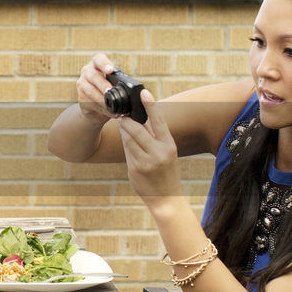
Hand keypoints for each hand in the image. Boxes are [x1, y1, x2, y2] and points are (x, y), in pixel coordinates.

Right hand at [76, 53, 117, 123]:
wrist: (96, 106)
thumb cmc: (108, 90)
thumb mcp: (113, 82)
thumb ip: (118, 81)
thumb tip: (130, 86)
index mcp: (97, 65)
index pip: (98, 59)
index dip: (104, 63)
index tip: (111, 70)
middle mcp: (87, 72)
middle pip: (93, 76)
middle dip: (103, 84)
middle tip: (110, 91)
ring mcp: (82, 85)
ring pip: (90, 91)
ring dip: (102, 99)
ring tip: (112, 105)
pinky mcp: (81, 98)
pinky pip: (91, 103)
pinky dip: (103, 109)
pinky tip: (110, 112)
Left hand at [116, 90, 182, 206]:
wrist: (166, 198)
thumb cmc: (167, 172)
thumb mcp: (167, 153)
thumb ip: (156, 137)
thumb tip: (141, 119)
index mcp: (169, 145)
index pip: (159, 121)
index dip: (151, 105)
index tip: (144, 92)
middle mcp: (158, 153)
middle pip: (136, 128)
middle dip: (127, 120)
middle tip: (123, 114)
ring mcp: (145, 162)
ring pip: (128, 139)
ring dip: (124, 130)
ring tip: (123, 124)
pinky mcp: (134, 169)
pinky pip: (126, 151)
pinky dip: (125, 143)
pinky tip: (125, 139)